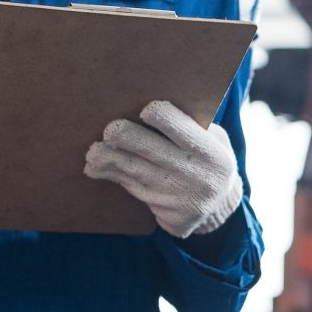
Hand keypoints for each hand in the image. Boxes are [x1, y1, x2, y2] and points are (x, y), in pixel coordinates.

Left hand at [84, 100, 242, 238]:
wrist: (219, 205)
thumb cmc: (208, 158)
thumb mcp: (215, 142)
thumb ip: (192, 126)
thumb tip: (150, 100)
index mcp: (212, 153)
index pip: (187, 133)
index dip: (166, 121)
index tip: (146, 109)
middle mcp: (196, 176)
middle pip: (156, 153)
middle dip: (130, 140)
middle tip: (110, 129)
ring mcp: (178, 195)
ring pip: (137, 172)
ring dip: (111, 160)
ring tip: (93, 151)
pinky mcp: (164, 211)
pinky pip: (131, 188)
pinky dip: (110, 175)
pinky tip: (94, 167)